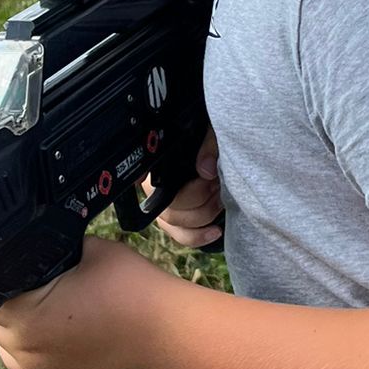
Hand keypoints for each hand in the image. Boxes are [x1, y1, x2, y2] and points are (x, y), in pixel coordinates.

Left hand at [0, 236, 167, 368]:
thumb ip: (51, 248)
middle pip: (0, 325)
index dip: (12, 278)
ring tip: (62, 318)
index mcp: (24, 315)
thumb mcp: (87, 248)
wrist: (171, 336)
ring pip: (13, 353)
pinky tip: (66, 345)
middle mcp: (24, 353)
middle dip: (19, 307)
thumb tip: (32, 245)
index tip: (38, 273)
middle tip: (55, 292)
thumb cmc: (133, 288)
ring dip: (27, 336)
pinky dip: (42, 363)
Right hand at [154, 129, 223, 249]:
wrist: (215, 152)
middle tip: (217, 184)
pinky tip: (216, 231)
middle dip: (198, 197)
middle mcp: (151, 185)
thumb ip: (208, 145)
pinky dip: (199, 236)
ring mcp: (162, 206)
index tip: (204, 177)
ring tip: (219, 197)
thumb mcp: (210, 131)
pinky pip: (182, 236)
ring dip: (203, 213)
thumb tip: (206, 170)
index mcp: (155, 161)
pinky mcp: (175, 221)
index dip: (172, 183)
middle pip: (167, 205)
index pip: (148, 176)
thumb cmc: (208, 140)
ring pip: (174, 222)